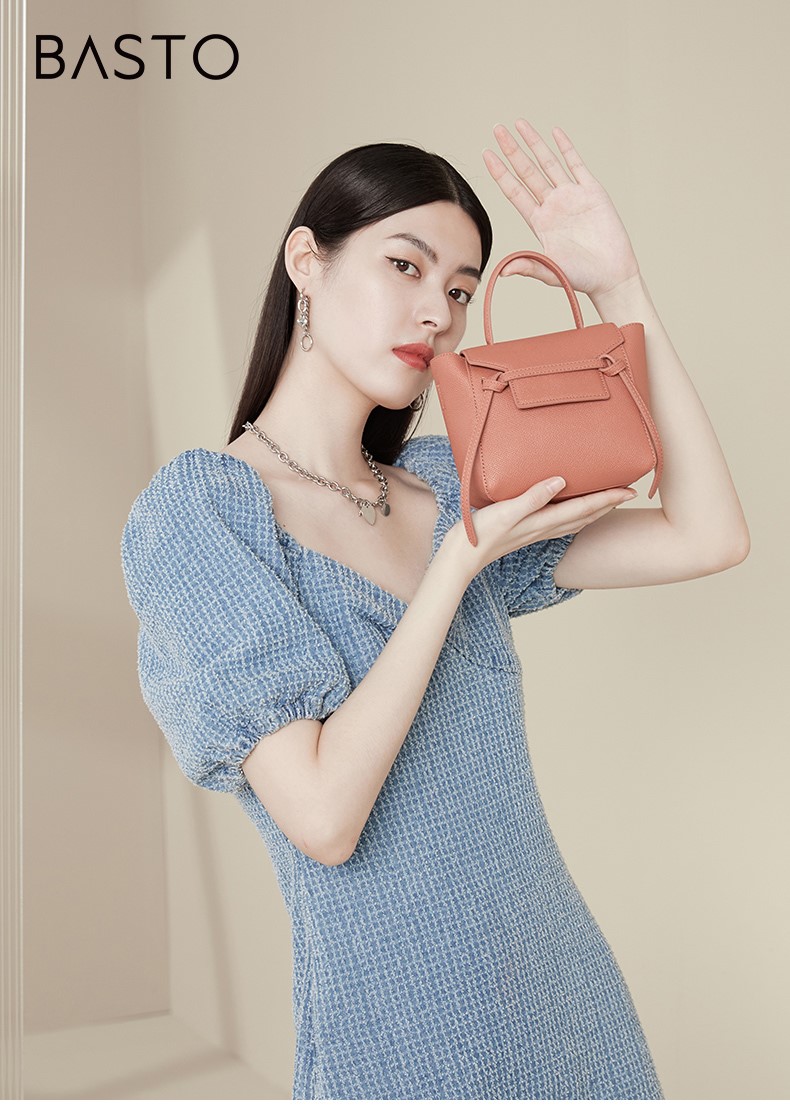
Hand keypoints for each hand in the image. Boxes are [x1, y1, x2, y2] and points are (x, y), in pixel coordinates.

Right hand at [446, 476, 636, 577]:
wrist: (463, 557)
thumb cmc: (481, 534)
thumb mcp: (507, 511)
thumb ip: (533, 496)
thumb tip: (561, 481)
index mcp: (543, 521)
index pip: (583, 508)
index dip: (608, 498)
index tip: (629, 490)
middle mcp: (544, 528)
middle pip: (586, 517)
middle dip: (609, 505)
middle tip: (629, 494)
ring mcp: (536, 532)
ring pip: (576, 522)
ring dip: (595, 512)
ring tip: (609, 502)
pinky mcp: (527, 532)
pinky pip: (561, 524)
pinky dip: (576, 517)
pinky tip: (571, 511)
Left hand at [482, 120, 640, 300]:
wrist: (611, 275)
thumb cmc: (580, 277)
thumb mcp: (550, 271)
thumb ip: (528, 265)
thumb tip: (503, 272)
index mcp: (539, 222)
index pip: (514, 191)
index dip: (500, 173)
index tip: (487, 155)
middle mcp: (552, 205)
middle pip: (527, 171)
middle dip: (512, 150)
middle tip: (496, 130)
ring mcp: (572, 196)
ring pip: (549, 163)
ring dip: (534, 143)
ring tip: (519, 124)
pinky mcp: (592, 192)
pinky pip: (577, 165)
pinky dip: (566, 148)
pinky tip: (555, 132)